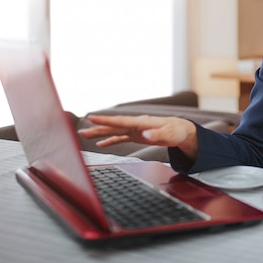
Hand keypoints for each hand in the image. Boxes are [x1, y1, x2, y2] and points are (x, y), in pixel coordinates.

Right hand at [78, 115, 198, 159]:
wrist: (181, 130)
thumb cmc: (176, 131)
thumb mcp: (169, 134)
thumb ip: (157, 135)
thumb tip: (144, 135)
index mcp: (142, 122)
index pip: (120, 121)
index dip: (106, 120)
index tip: (91, 118)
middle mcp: (136, 124)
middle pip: (113, 126)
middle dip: (97, 128)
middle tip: (81, 131)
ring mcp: (135, 129)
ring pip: (114, 131)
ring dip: (100, 133)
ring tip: (85, 135)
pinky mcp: (136, 135)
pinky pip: (120, 138)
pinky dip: (110, 140)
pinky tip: (100, 144)